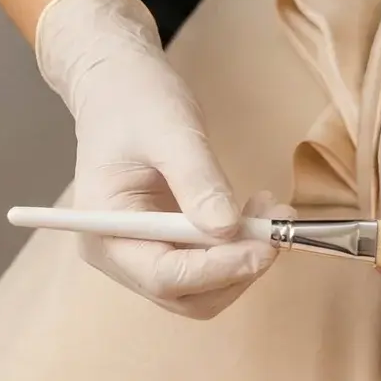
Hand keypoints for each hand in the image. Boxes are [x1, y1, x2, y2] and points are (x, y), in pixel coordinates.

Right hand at [33, 0, 283, 317]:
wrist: (119, 85)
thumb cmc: (136, 101)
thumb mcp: (171, 132)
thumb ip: (198, 181)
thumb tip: (227, 230)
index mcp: (103, 233)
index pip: (165, 275)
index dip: (219, 269)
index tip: (266, 247)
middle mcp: (119, 256)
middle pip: (187, 295)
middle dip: (237, 268)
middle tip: (276, 229)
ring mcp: (142, 255)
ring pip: (204, 289)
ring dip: (244, 259)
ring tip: (270, 212)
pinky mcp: (167, 246)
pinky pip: (208, 266)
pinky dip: (239, 248)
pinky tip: (255, 212)